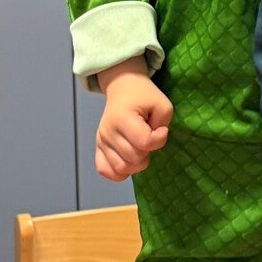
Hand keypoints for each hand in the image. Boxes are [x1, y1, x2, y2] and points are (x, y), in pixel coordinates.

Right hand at [96, 64, 172, 181]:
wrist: (123, 87)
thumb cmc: (144, 96)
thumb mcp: (162, 104)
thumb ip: (163, 124)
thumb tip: (151, 144)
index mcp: (123, 118)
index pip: (145, 142)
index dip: (159, 139)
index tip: (161, 129)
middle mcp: (108, 131)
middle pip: (134, 158)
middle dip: (148, 152)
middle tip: (148, 138)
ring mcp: (101, 140)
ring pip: (121, 168)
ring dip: (136, 163)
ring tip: (139, 148)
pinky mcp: (98, 147)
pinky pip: (104, 170)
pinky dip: (117, 173)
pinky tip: (127, 162)